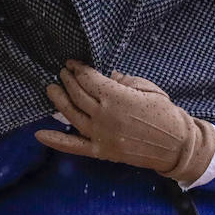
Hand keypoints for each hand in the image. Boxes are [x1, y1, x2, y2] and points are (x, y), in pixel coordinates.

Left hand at [35, 61, 214, 185]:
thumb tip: (105, 76)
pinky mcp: (101, 151)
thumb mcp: (147, 88)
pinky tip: (39, 134)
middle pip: (78, 94)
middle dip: (68, 80)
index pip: (89, 79)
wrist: (176, 145)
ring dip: (58, 99)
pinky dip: (56, 140)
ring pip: (71, 114)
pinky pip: (74, 146)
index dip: (79, 69)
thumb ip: (122, 81)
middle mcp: (104, 115)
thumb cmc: (165, 113)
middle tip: (62, 72)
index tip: (73, 63)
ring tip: (51, 88)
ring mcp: (101, 135)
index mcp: (117, 97)